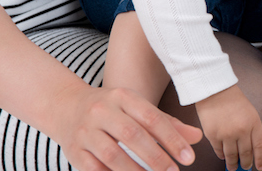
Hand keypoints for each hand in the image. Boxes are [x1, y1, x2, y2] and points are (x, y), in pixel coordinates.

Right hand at [53, 85, 202, 170]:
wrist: (65, 106)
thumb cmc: (112, 109)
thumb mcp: (138, 108)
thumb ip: (167, 123)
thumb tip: (197, 137)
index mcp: (123, 97)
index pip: (152, 118)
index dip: (172, 139)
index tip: (188, 158)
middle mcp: (102, 111)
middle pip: (133, 135)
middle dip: (156, 157)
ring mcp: (85, 131)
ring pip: (112, 154)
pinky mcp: (73, 150)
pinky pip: (93, 168)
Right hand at [195, 86, 261, 170]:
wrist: (215, 91)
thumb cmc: (233, 100)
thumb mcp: (251, 113)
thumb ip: (252, 130)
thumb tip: (251, 149)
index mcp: (254, 123)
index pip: (260, 147)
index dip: (260, 159)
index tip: (260, 167)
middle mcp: (242, 130)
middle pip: (246, 154)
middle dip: (246, 163)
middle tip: (245, 168)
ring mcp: (227, 134)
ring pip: (231, 156)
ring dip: (232, 164)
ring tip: (233, 167)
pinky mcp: (213, 136)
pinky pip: (218, 151)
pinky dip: (221, 156)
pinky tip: (223, 156)